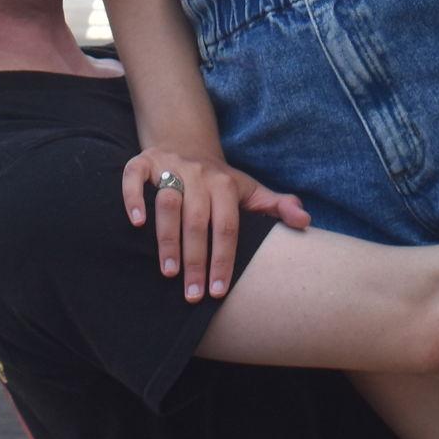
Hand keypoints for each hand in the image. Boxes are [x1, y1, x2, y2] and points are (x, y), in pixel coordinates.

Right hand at [121, 147, 311, 302]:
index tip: (217, 292)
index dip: (223, 259)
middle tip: (191, 295)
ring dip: (167, 238)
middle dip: (196, 260)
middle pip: (197, 220)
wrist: (187, 143)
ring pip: (167, 202)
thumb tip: (305, 221)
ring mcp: (170, 167)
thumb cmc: (220, 181)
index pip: (227, 226)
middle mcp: (199, 174)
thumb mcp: (250, 190)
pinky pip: (134, 176)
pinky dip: (133, 198)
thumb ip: (276, 206)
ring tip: (168, 273)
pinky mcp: (144, 161)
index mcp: (225, 184)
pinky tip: (135, 224)